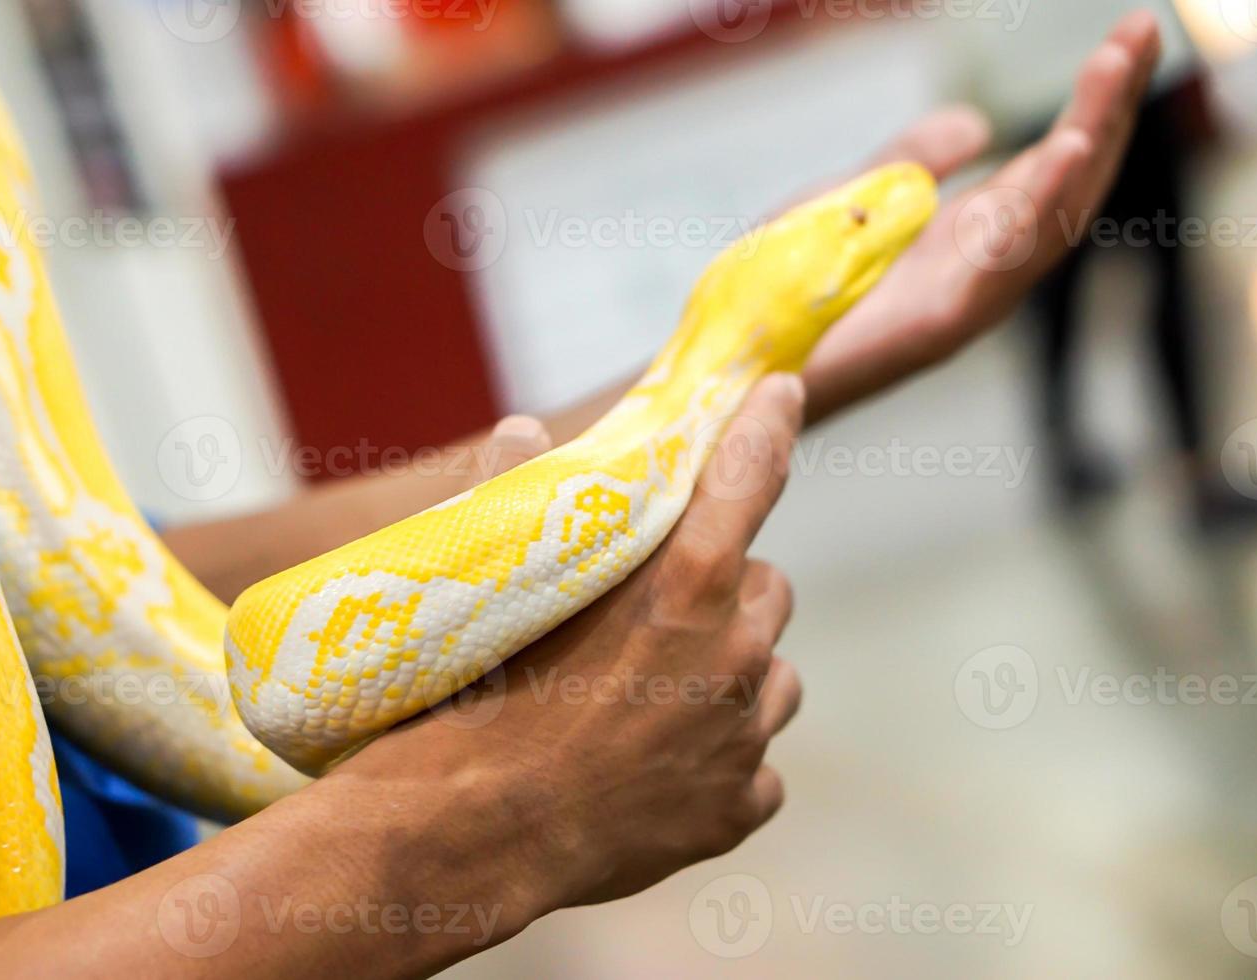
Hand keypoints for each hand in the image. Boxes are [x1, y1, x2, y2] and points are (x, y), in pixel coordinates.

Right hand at [340, 373, 806, 916]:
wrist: (473, 831)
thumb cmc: (476, 698)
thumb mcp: (493, 587)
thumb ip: (518, 496)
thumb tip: (524, 430)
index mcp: (684, 585)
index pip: (749, 476)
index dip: (768, 426)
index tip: (783, 392)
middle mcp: (734, 653)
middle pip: (770, 590)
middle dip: (731, 594)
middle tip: (666, 615)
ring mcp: (742, 737)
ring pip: (774, 680)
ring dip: (736, 678)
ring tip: (661, 698)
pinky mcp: (738, 806)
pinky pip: (756, 769)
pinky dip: (724, 762)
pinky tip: (663, 770)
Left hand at [802, 10, 1161, 422]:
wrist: (733, 363)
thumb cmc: (784, 290)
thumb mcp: (854, 197)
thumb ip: (914, 161)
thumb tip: (980, 124)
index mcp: (965, 239)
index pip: (1050, 166)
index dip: (1091, 104)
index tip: (1126, 37)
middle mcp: (977, 271)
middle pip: (1066, 186)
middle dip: (1108, 109)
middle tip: (1141, 31)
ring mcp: (961, 301)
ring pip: (1050, 218)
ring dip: (1090, 139)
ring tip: (1119, 67)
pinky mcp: (932, 326)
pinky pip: (999, 265)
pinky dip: (1037, 208)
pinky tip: (1066, 150)